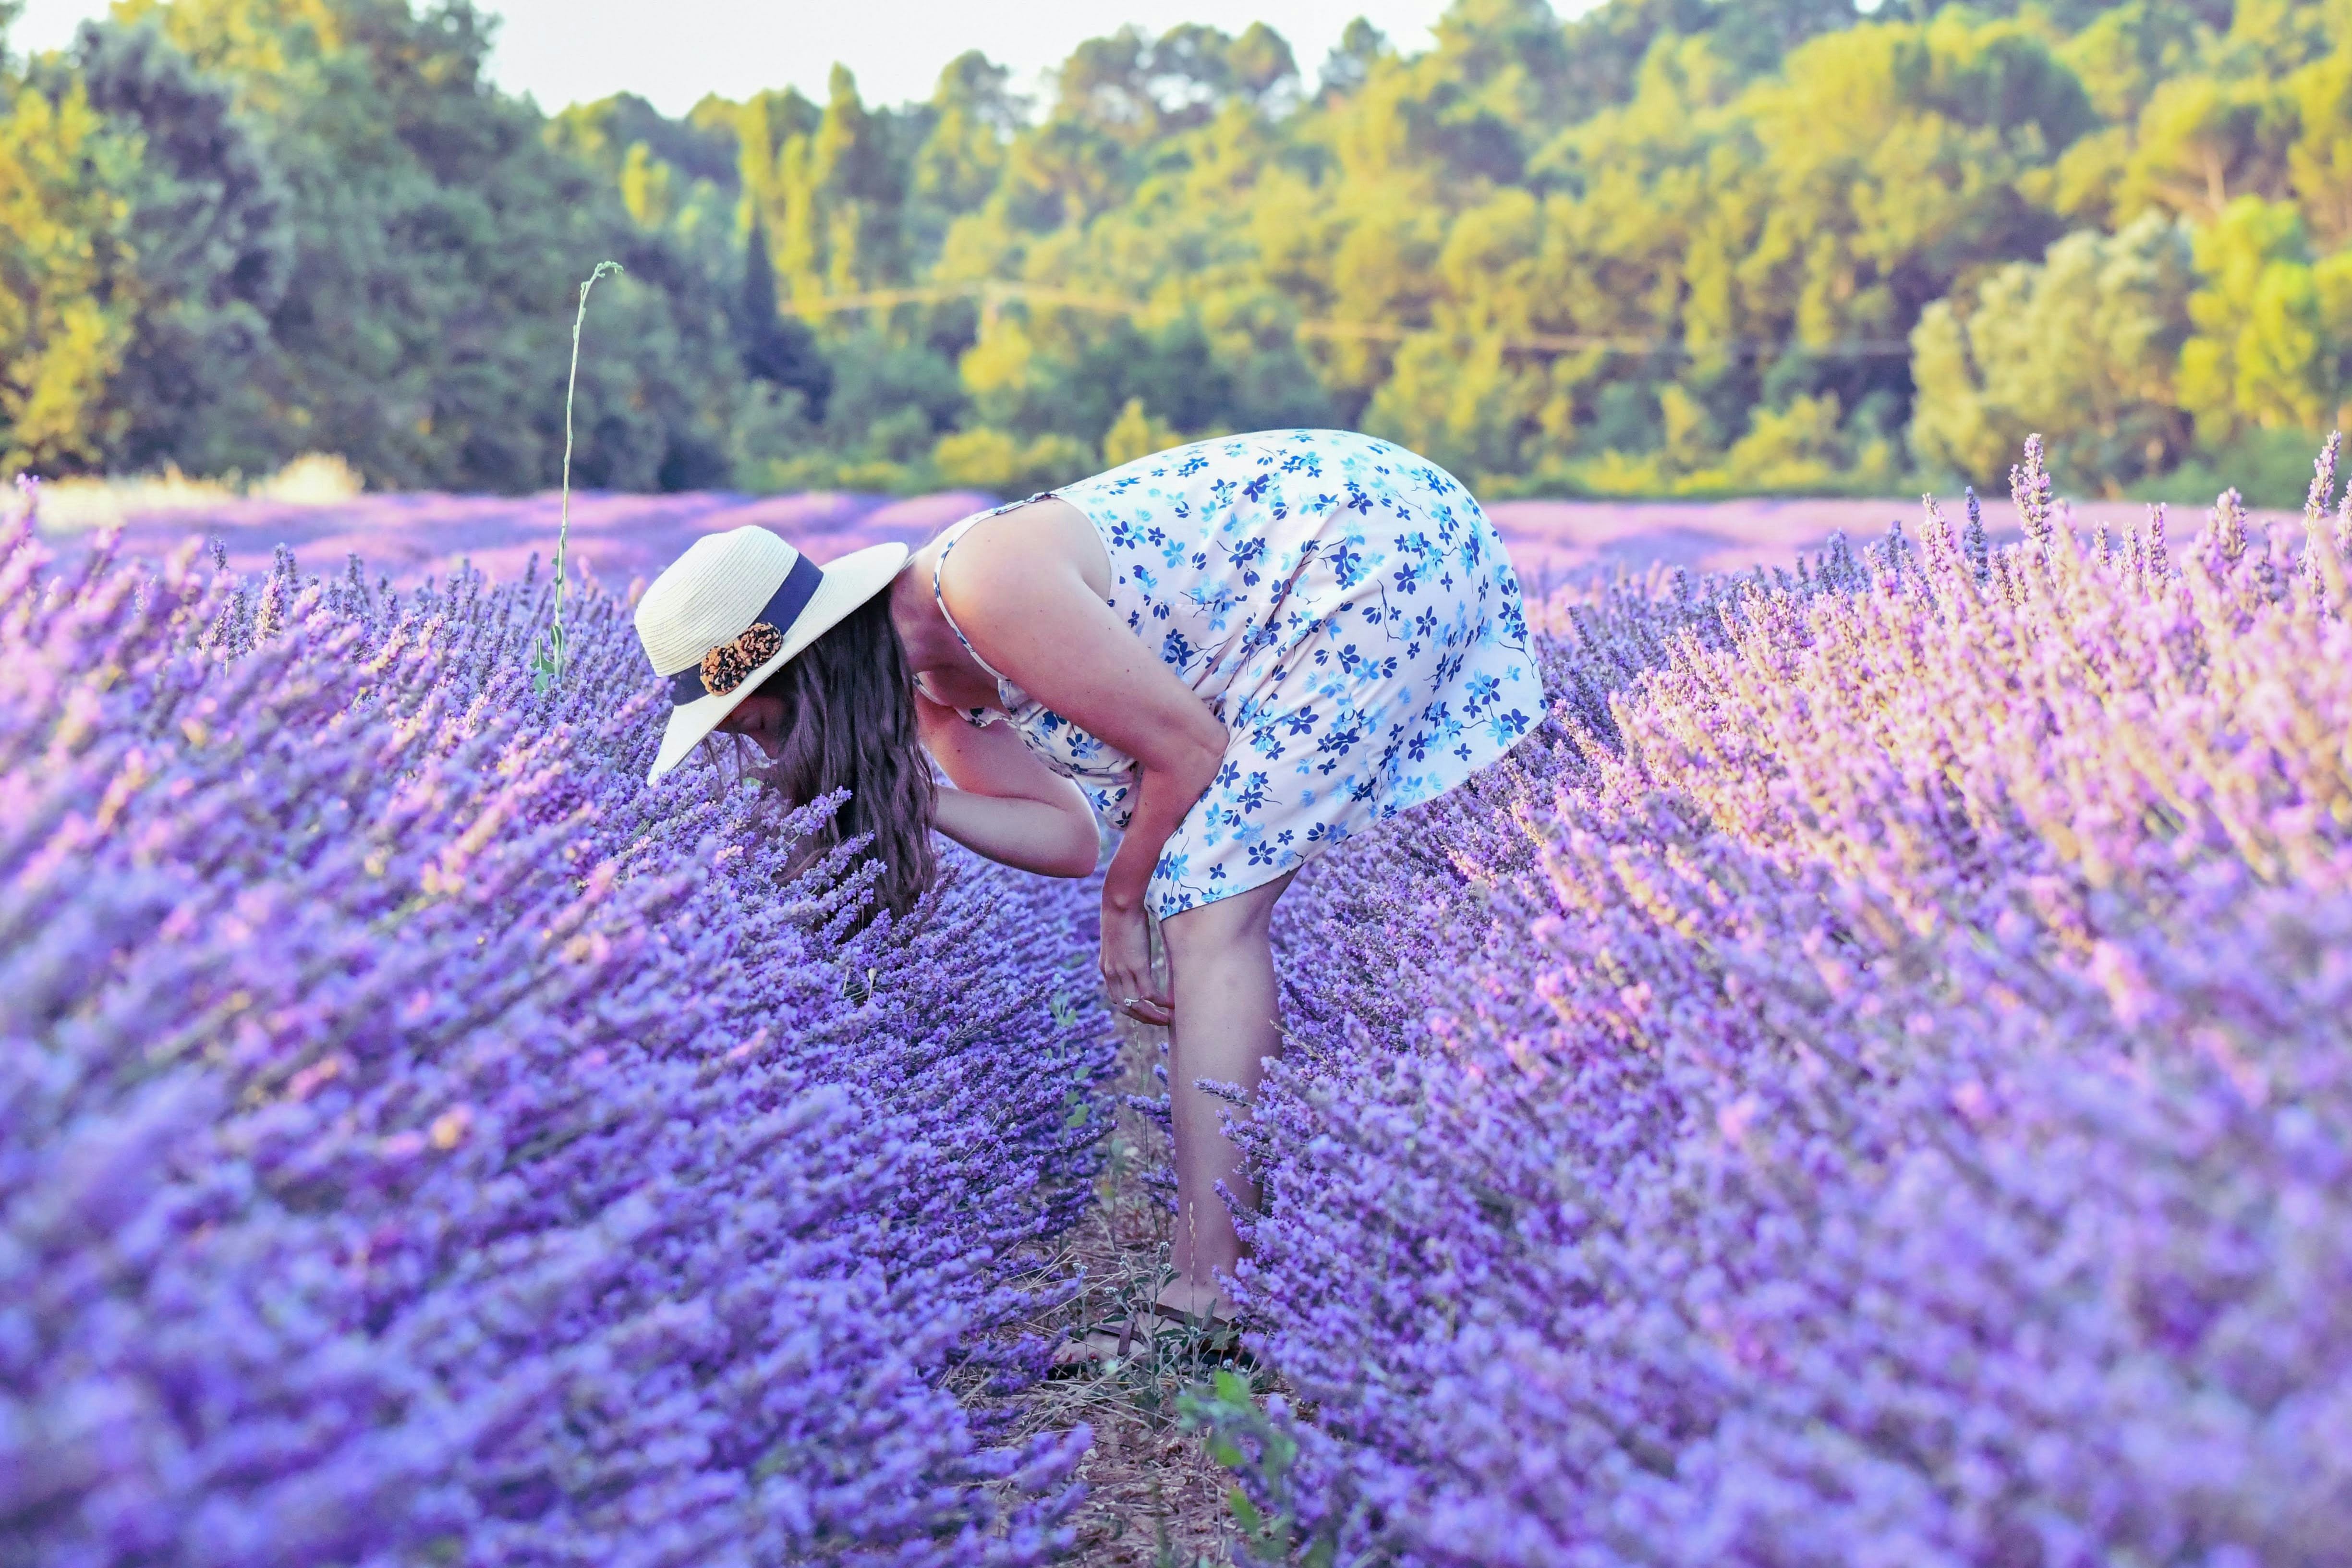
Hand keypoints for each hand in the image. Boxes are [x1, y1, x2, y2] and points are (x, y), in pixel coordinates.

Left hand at [1099, 898, 1171, 1025]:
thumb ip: (1126, 949)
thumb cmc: (1123, 913)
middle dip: (1143, 1018)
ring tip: (1168, 1019)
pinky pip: (1149, 994)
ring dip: (1153, 1016)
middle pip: (1126, 1007)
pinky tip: (1171, 1005)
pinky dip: (1161, 1003)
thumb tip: (1138, 951)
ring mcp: (1123, 972)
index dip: (1131, 1009)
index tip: (1145, 1013)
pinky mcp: (1136, 966)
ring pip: (1138, 1005)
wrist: (1120, 902)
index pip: (1117, 998)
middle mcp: (1112, 974)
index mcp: (1106, 968)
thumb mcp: (1121, 937)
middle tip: (1159, 1022)